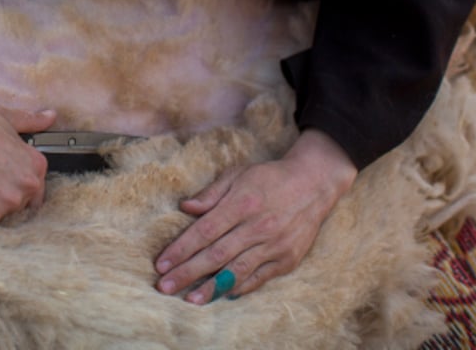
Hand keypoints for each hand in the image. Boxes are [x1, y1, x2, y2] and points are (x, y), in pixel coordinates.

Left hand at [154, 129, 356, 302]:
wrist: (314, 184)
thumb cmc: (269, 178)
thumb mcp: (238, 175)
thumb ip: (211, 193)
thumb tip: (185, 207)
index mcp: (241, 203)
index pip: (204, 231)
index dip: (181, 249)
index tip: (161, 264)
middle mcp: (257, 227)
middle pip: (216, 254)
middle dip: (188, 272)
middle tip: (165, 287)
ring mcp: (274, 245)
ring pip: (237, 270)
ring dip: (211, 287)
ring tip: (191, 299)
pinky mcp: (287, 259)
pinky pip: (259, 277)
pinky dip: (240, 287)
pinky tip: (222, 295)